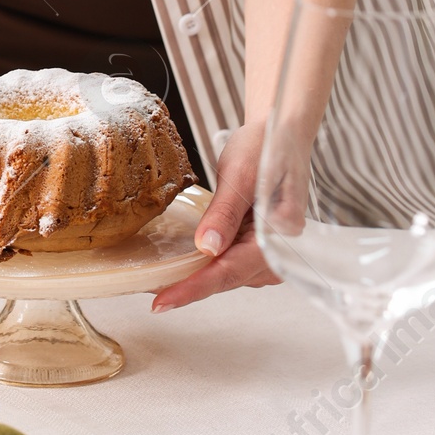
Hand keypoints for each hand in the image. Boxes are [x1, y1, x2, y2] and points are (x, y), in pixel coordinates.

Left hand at [151, 119, 279, 311]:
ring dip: (197, 280)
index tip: (162, 302)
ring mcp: (272, 252)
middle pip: (229, 278)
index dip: (194, 288)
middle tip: (152, 299)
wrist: (281, 133)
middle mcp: (280, 252)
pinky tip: (183, 267)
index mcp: (280, 235)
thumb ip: (225, 214)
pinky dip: (207, 267)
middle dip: (190, 288)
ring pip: (229, 275)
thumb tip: (206, 249)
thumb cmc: (266, 147)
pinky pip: (231, 264)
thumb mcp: (240, 175)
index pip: (231, 270)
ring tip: (160, 285)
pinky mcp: (260, 247)